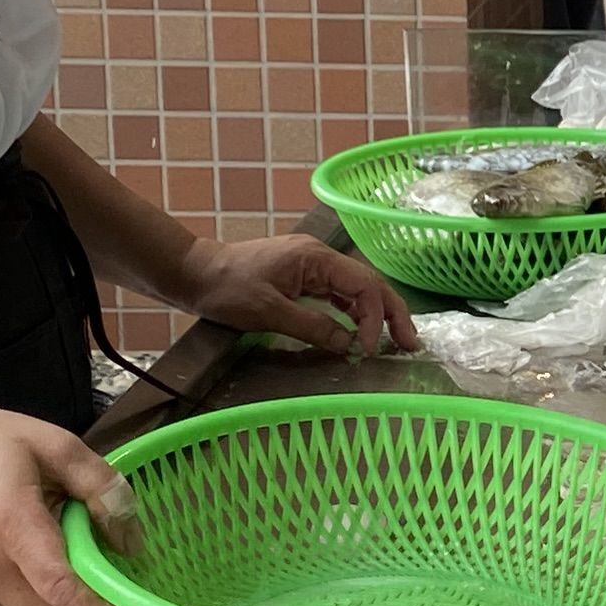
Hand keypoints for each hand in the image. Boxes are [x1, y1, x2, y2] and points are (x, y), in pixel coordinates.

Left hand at [177, 233, 419, 356]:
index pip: (363, 285)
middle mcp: (319, 257)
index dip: (376, 317)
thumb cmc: (227, 289)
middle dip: (392, 313)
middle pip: (369, 283)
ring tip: (394, 340)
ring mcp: (312, 265)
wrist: (194, 273)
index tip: (370, 348)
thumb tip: (349, 344)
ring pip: (357, 289)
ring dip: (376, 314)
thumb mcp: (269, 312)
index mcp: (315, 258)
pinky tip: (360, 331)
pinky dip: (353, 312)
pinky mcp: (303, 276)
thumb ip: (313, 326)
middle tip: (410, 343)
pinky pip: (338, 293)